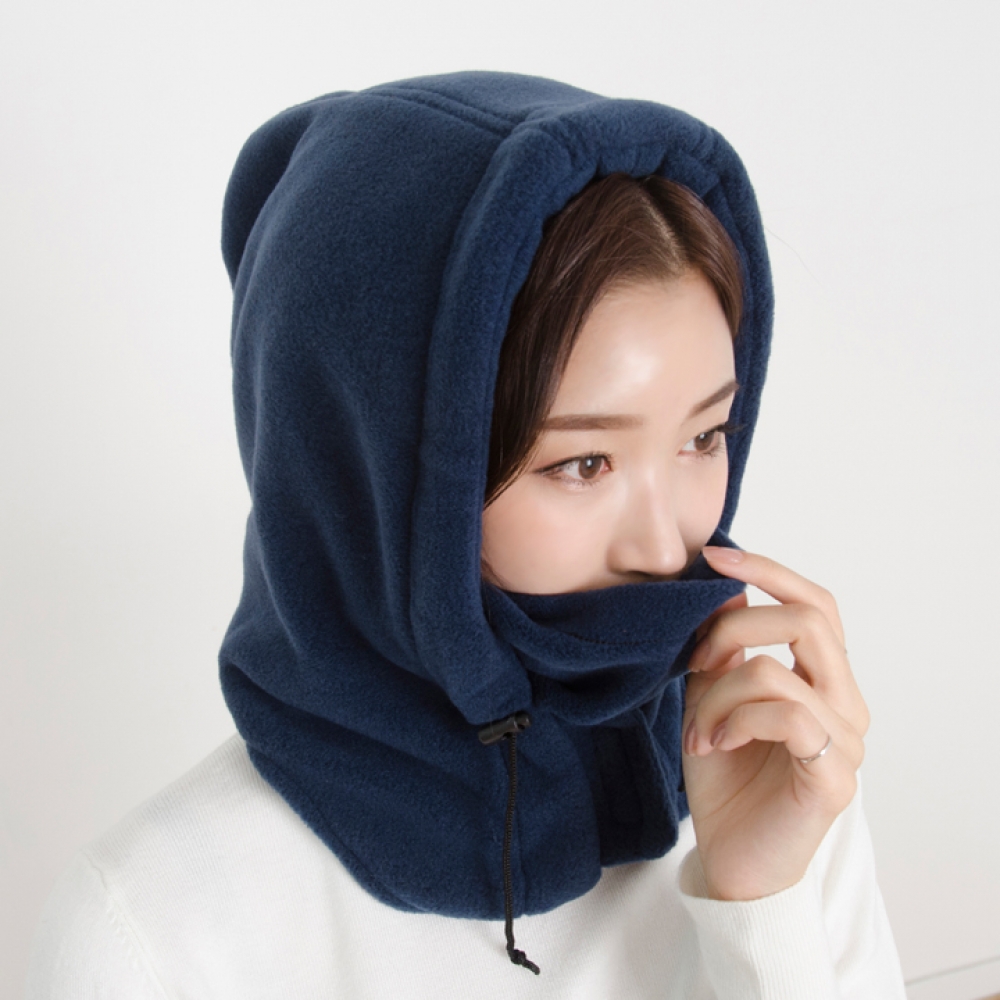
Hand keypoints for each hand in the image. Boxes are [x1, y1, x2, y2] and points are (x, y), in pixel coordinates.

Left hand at [681, 546, 869, 900]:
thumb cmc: (726, 776)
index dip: (769, 571)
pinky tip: (713, 744)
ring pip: (778, 671)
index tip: (714, 556)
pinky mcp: (834, 776)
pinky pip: (786, 716)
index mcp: (823, 678)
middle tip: (694, 661)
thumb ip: (723, 651)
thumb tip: (725, 592)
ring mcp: (847, 740)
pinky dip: (736, 720)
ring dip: (718, 693)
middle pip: (808, 620)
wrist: (732, 859)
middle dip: (735, 628)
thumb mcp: (712, 699)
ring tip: (697, 730)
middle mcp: (847, 702)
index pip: (815, 603)